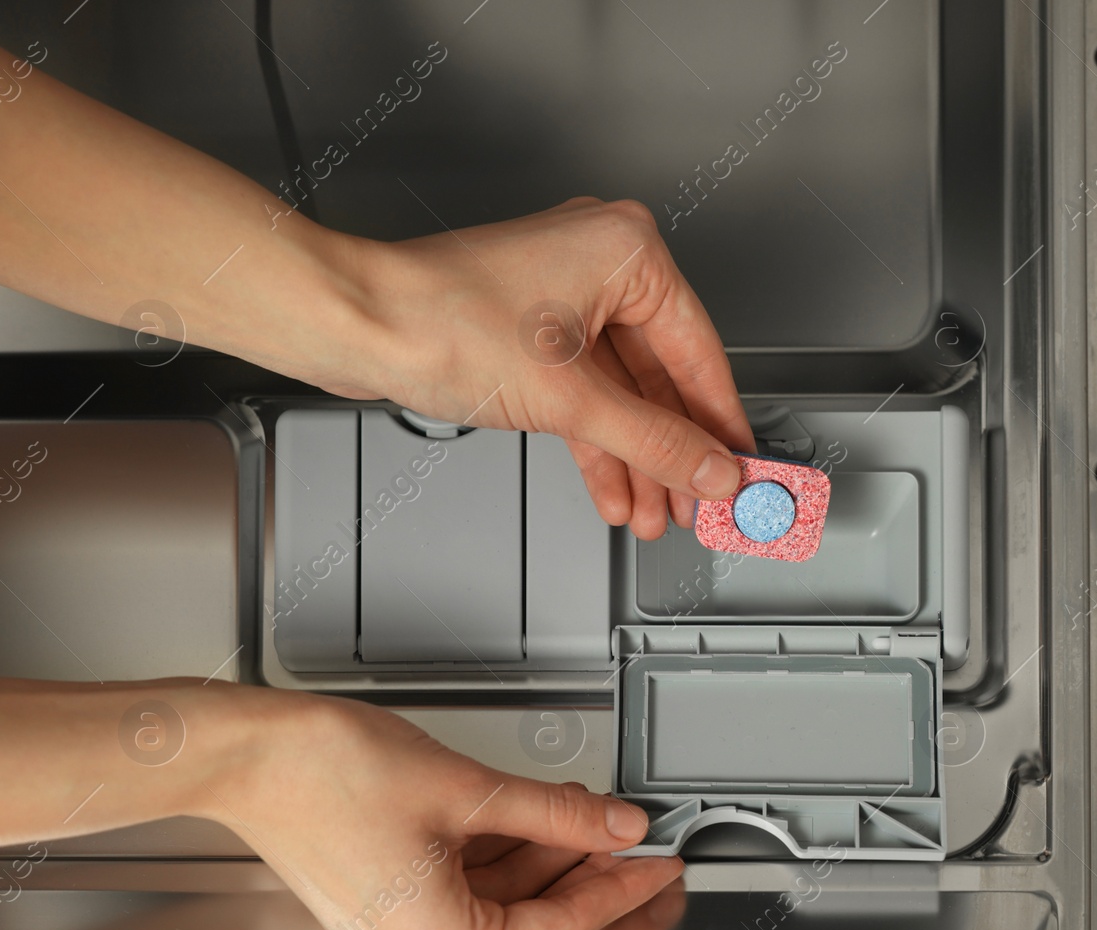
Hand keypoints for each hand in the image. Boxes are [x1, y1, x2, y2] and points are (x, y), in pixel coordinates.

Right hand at [191, 683, 682, 929]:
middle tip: (647, 852)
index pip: (564, 925)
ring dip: (553, 864)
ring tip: (598, 820)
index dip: (624, 887)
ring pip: (504, 909)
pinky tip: (544, 823)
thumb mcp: (471, 791)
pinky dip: (509, 861)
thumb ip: (558, 815)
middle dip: (595, 881)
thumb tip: (619, 827)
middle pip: (537, 928)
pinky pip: (467, 896)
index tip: (661, 863)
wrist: (249, 755)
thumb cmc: (327, 774)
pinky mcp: (388, 912)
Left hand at [327, 198, 754, 539]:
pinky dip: (598, 443)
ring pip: (620, 393)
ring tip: (654, 512)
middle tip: (697, 502)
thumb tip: (711, 471)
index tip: (741, 466)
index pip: (699, 351)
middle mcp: (600, 264)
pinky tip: (615, 490)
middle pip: (660, 378)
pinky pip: (584, 394)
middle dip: (672, 452)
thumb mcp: (573, 399)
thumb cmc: (440, 321)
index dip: (720, 421)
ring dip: (636, 459)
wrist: (355, 326)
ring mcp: (563, 298)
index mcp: (627, 251)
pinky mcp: (532, 331)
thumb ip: (655, 442)